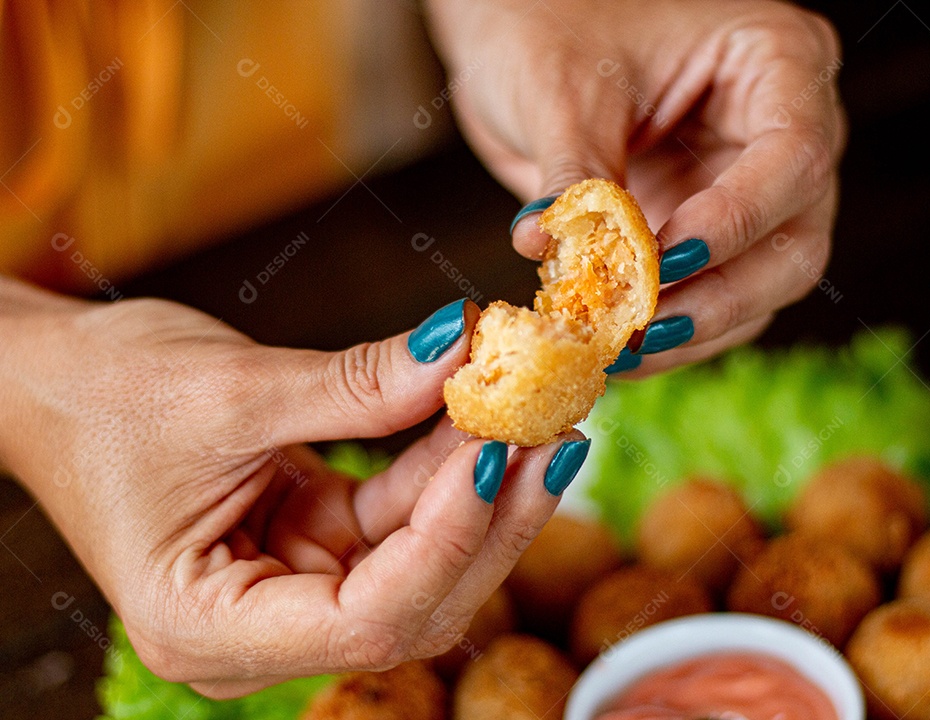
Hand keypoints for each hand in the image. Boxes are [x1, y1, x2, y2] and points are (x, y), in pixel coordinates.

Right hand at [0, 279, 587, 697]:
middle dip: (491, 517)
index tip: (497, 454)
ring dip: (482, 483)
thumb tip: (462, 351)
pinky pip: (400, 508)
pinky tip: (486, 411)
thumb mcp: (231, 391)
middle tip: (556, 437)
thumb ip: (356, 386)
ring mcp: (296, 581)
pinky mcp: (318, 535)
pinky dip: (444, 461)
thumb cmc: (102, 396)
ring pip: (421, 554)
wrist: (54, 379)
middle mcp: (263, 626)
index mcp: (211, 629)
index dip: (446, 541)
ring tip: (540, 412)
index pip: (366, 620)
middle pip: (415, 598)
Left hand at [426, 0, 843, 373]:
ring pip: (763, 288)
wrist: (517, 35)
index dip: (735, 219)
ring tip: (619, 349)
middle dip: (718, 296)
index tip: (664, 261)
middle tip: (641, 327)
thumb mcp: (560, 91)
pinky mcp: (708, 236)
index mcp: (775, 60)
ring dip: (693, 328)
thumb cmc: (548, 23)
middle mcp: (781, 131)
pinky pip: (713, 301)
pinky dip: (670, 331)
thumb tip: (552, 251)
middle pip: (794, 242)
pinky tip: (619, 348)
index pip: (794, 154)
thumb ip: (574, 177)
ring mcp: (750, 191)